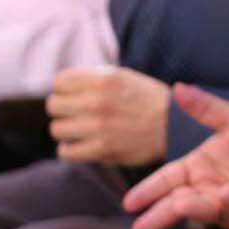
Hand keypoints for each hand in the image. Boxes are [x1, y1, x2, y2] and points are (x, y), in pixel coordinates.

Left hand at [47, 66, 170, 165]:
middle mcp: (98, 101)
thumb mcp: (124, 77)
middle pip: (53, 106)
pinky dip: (72, 150)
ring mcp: (99, 127)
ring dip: (68, 131)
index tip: (76, 97)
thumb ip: (93, 78)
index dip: (65, 90)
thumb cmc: (148, 101)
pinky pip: (65, 151)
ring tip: (84, 131)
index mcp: (104, 79)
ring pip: (57, 129)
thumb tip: (60, 86)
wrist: (175, 126)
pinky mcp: (102, 150)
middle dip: (64, 110)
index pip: (59, 82)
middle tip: (79, 115)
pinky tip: (84, 145)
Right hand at [123, 84, 228, 228]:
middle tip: (139, 228)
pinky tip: (225, 194)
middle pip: (175, 203)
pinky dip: (226, 204)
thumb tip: (178, 87)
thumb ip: (206, 108)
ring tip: (179, 205)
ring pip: (200, 210)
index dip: (148, 191)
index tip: (129, 202)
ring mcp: (222, 206)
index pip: (166, 180)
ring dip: (189, 209)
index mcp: (196, 167)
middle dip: (158, 214)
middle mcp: (204, 189)